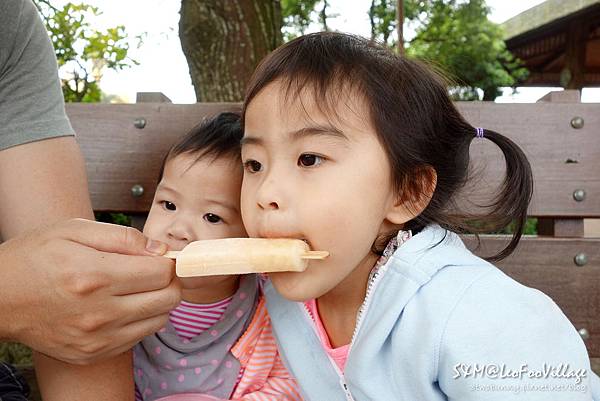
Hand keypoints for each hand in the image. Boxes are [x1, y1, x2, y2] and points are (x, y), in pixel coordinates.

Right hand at [0, 218, 180, 364]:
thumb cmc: (33, 258)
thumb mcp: (73, 229)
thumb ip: (123, 237)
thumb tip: (160, 249)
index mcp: (95, 275)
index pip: (162, 272)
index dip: (168, 261)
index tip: (160, 257)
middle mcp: (100, 312)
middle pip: (168, 299)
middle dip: (169, 281)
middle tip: (153, 271)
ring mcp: (97, 338)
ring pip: (160, 320)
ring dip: (158, 301)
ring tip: (137, 288)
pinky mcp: (93, 354)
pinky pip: (139, 337)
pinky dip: (140, 320)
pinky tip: (123, 305)